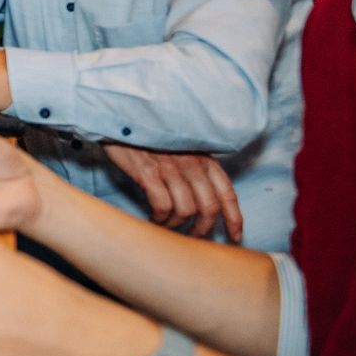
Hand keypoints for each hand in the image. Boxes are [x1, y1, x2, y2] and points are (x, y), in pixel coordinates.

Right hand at [102, 143, 243, 240]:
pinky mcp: (148, 172)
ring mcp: (171, 167)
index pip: (227, 193)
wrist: (120, 117)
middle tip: (191, 238)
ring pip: (186, 210)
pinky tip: (154, 219)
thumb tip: (207, 201)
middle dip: (203, 229)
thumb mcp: (182, 148)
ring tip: (166, 227)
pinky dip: (160, 218)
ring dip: (177, 226)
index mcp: (205, 158)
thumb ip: (197, 169)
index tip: (234, 238)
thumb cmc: (150, 138)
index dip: (234, 219)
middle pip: (209, 208)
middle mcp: (192, 163)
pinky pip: (162, 205)